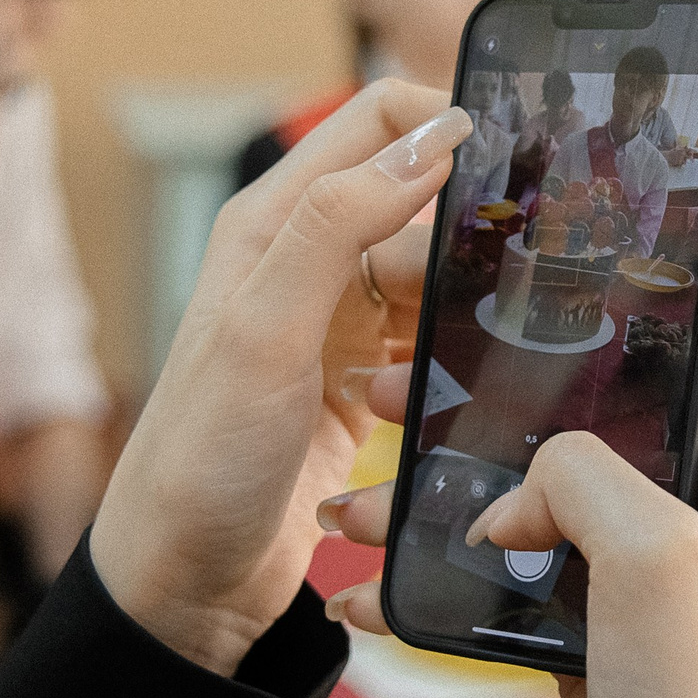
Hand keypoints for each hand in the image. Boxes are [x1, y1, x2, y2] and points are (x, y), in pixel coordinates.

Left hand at [89, 80, 466, 676]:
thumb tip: (427, 142)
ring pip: (437, 277)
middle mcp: (306, 260)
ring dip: (457, 314)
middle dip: (466, 239)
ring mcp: (337, 324)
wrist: (183, 580)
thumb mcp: (264, 330)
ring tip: (437, 373)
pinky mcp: (362, 382)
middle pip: (425, 200)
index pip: (381, 117)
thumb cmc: (202, 458)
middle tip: (486, 301)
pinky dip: (449, 364)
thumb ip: (336, 225)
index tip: (514, 165)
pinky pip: (434, 342)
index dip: (449, 122)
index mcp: (274, 220)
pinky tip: (440, 402)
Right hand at [326, 307, 697, 697]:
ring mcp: (639, 570)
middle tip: (428, 353)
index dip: (663, 281)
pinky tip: (377, 571)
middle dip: (515, 383)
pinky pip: (506, 572)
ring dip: (458, 481)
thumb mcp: (656, 556)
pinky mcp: (585, 626)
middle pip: (604, 409)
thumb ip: (584, 477)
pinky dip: (443, 569)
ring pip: (539, 489)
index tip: (588, 233)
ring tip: (373, 472)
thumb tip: (519, 492)